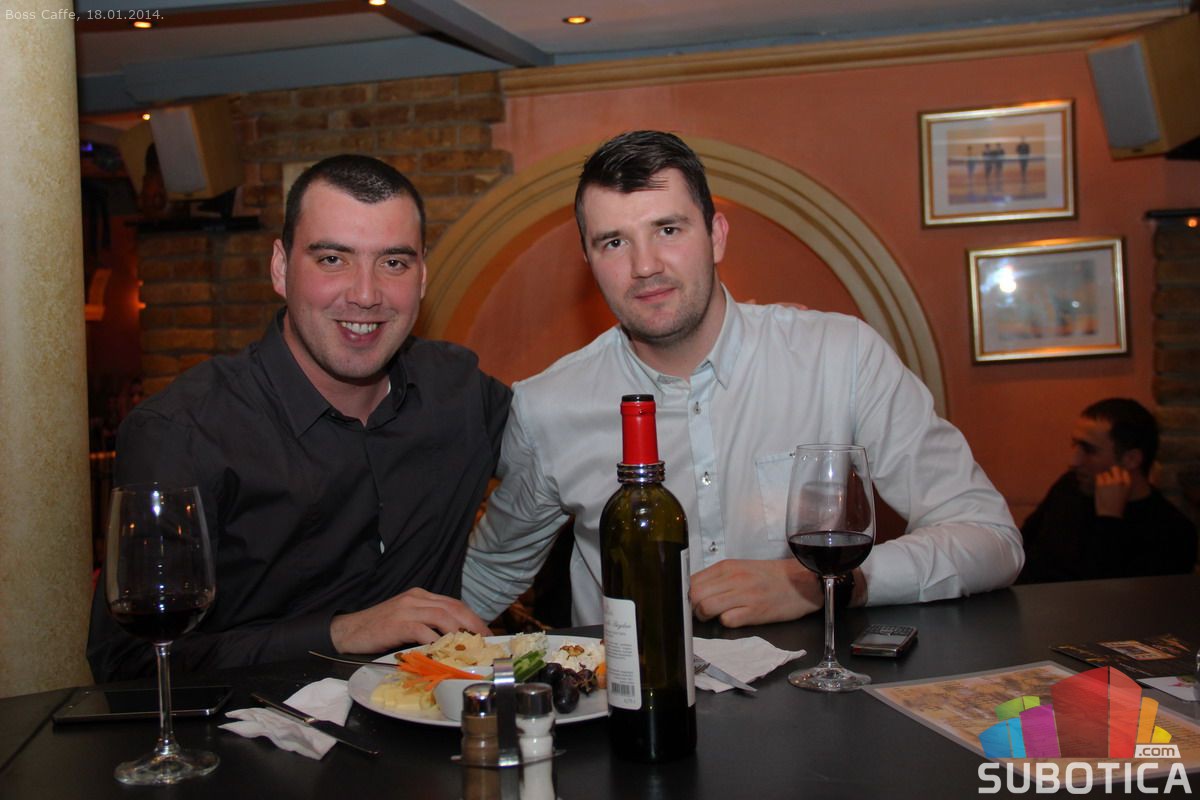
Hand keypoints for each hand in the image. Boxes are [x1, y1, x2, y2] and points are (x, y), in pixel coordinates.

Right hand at [330, 588, 490, 653]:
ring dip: (460, 631)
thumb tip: (454, 639)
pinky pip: (423, 631)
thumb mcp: (406, 619)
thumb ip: (427, 623)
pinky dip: (436, 641)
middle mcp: (416, 599)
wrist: (349, 631)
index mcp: (420, 596)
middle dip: (473, 624)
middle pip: (453, 608)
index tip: (485, 632)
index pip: (453, 603)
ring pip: (442, 616)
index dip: (472, 617)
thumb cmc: (379, 629)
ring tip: (471, 646)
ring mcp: (407, 610)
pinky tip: (444, 651)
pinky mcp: (398, 623)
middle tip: (486, 640)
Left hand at [689, 558, 822, 626]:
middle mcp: (733, 578)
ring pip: (706, 607)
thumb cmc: (770, 577)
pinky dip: (726, 623)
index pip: (691, 581)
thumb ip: (718, 578)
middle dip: (693, 607)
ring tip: (716, 617)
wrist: (802, 581)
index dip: (687, 595)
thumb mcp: (741, 569)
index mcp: (727, 567)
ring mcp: (743, 595)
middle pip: (694, 595)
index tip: (690, 602)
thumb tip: (693, 590)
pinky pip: (727, 621)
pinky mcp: (755, 612)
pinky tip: (735, 619)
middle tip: (702, 612)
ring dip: (706, 616)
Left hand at [1094, 466, 1131, 518]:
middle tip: (1110, 479)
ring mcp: (1110, 483)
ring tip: (1105, 486)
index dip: (1120, 474)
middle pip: (1115, 468)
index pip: (1125, 472)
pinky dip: (1098, 480)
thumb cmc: (1117, 505)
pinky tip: (1100, 486)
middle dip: (1112, 472)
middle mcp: (1119, 482)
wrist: (1110, 514)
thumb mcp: (1125, 493)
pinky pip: (1098, 476)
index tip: (1118, 479)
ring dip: (1104, 478)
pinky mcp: (1100, 485)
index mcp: (1128, 485)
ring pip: (1105, 473)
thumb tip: (1116, 474)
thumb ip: (1122, 483)